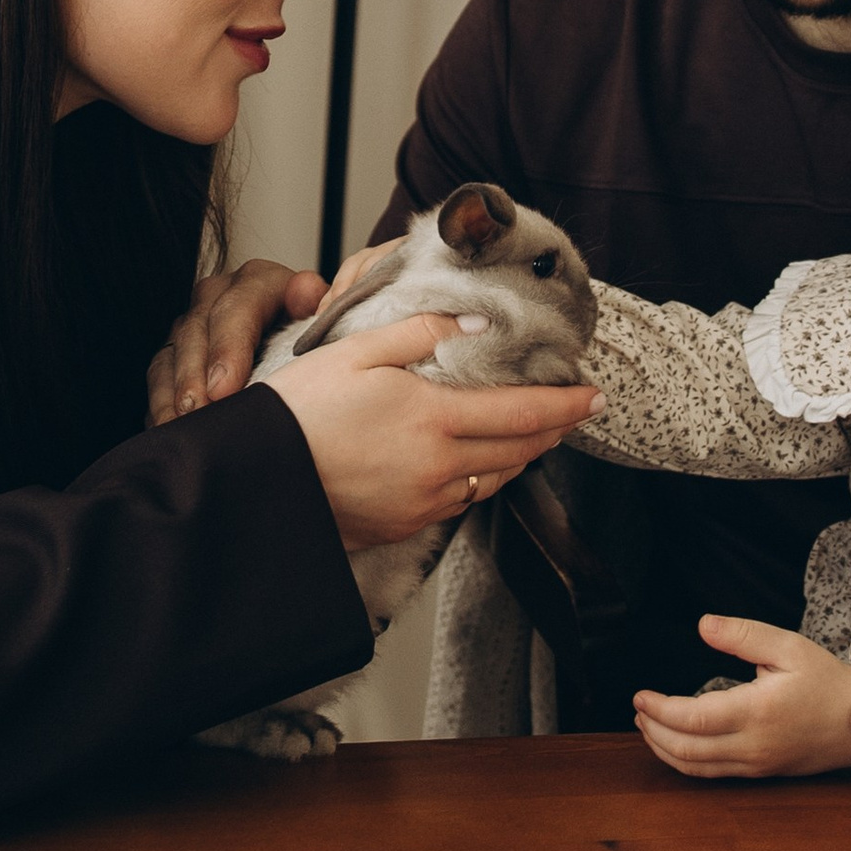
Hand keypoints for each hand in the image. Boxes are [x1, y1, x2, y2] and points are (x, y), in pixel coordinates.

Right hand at [148, 258, 323, 423]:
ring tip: (179, 427)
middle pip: (197, 330)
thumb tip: (306, 293)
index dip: (228, 348)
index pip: (238, 307)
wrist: (303, 353)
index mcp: (259, 281)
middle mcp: (219, 296)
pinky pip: (159, 377)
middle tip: (197, 411)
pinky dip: (162, 405)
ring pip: (171, 354)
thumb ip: (317, 306)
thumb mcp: (324, 320)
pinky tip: (169, 429)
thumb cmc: (317, 341)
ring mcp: (193, 323)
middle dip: (194, 375)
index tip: (224, 388)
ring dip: (173, 394)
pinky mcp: (175, 352)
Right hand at [266, 314, 597, 549]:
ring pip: (491, 480)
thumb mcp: (353, 351)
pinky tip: (469, 462)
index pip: (522, 413)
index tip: (595, 397)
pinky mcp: (402, 525)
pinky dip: (476, 479)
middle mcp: (438, 469)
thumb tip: (472, 324)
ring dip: (516, 456)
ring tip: (526, 433)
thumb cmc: (296, 412)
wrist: (254, 485)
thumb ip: (419, 332)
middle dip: (552, 431)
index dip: (566, 406)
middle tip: (572, 413)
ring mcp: (422, 503)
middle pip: (519, 451)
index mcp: (433, 420)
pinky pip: (457, 502)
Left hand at [632, 614, 850, 778]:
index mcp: (758, 711)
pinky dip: (685, 762)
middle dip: (653, 730)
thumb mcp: (788, 646)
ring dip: (664, 749)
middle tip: (638, 709)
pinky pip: (712, 774)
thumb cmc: (825, 680)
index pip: (693, 719)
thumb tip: (702, 625)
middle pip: (686, 749)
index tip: (639, 695)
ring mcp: (756, 764)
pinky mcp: (759, 772)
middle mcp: (753, 745)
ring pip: (696, 767)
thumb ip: (743, 634)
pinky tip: (675, 744)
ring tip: (647, 726)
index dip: (659, 710)